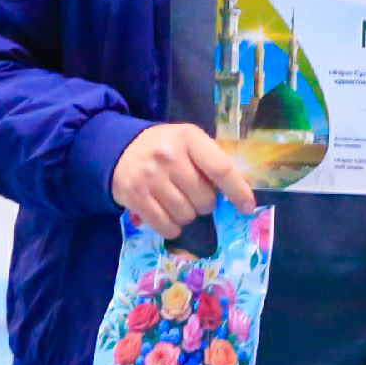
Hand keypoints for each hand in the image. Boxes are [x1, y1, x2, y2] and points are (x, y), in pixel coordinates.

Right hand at [111, 123, 256, 236]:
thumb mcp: (188, 142)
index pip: (221, 168)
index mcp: (188, 138)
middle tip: (193, 194)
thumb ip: (210, 161)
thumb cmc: (164, 147)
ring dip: (187, 215)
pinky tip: (167, 215)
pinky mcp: (135, 197)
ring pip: (186, 215)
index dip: (237, 191)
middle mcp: (168, 156)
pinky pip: (166, 226)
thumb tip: (239, 193)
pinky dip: (172, 227)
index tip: (247, 207)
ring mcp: (150, 178)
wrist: (118, 148)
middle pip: (204, 199)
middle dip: (204, 203)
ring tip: (177, 202)